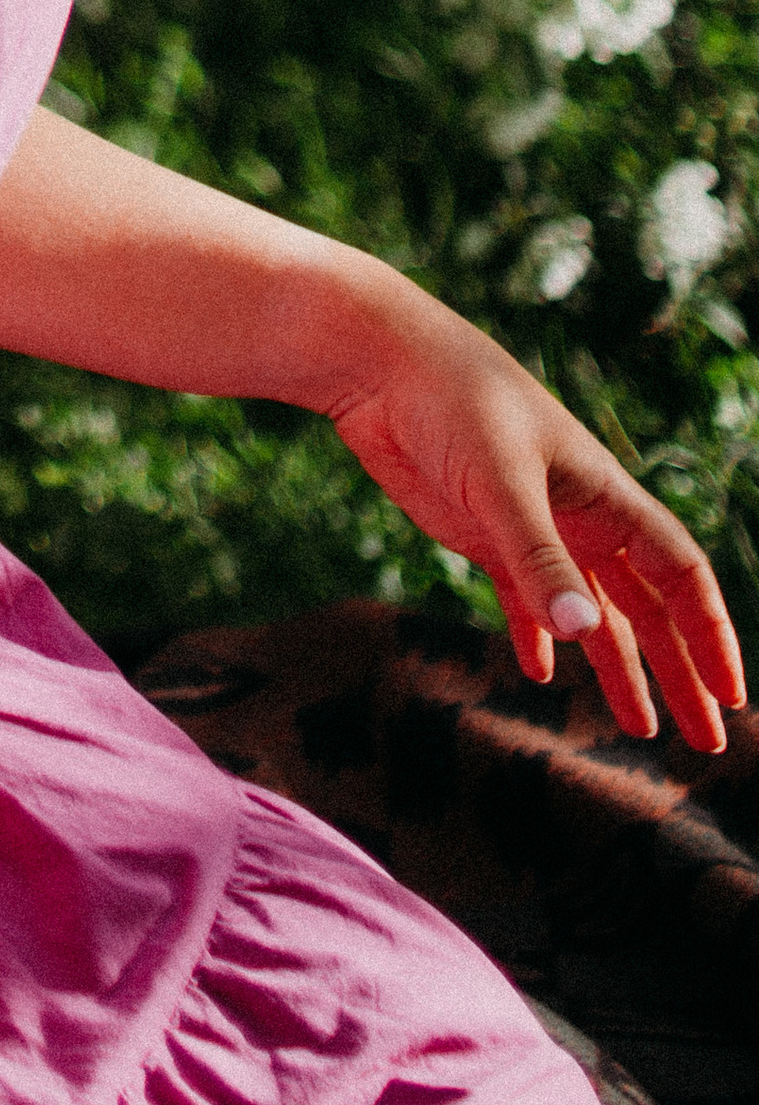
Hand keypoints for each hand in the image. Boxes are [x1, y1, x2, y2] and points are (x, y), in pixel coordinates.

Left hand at [325, 285, 745, 751]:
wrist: (380, 362)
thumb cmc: (452, 402)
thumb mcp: (500, 481)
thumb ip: (539, 557)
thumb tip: (583, 636)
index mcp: (604, 496)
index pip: (679, 573)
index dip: (711, 633)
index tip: (732, 697)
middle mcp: (579, 516)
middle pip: (646, 607)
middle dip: (678, 671)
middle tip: (706, 742)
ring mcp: (531, 527)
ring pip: (589, 611)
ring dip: (616, 668)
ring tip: (640, 729)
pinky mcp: (480, 533)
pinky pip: (524, 598)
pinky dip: (537, 636)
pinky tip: (541, 674)